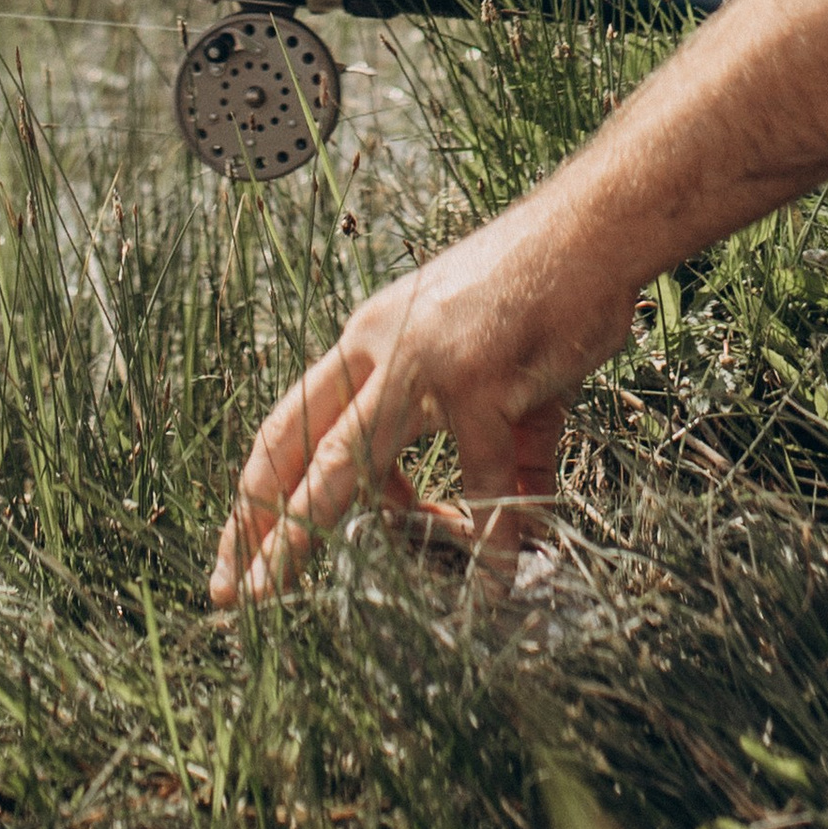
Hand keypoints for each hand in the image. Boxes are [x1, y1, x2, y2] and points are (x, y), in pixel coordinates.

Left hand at [209, 208, 632, 603]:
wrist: (595, 228)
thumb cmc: (546, 290)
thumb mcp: (491, 368)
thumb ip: (491, 450)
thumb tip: (509, 528)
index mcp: (370, 339)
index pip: (292, 420)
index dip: (262, 488)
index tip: (241, 550)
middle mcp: (379, 346)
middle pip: (293, 445)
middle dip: (257, 525)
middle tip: (232, 597)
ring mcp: (423, 361)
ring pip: (345, 466)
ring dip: (308, 538)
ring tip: (289, 600)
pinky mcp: (478, 380)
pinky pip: (480, 484)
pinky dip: (492, 543)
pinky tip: (499, 582)